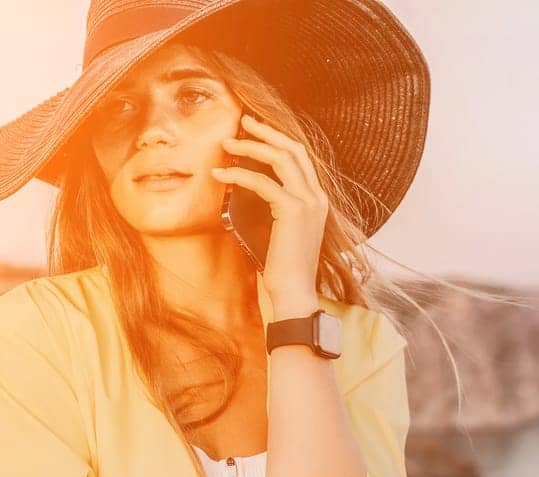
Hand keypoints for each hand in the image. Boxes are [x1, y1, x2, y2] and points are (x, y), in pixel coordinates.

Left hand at [212, 113, 325, 313]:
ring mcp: (308, 202)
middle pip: (294, 148)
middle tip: (243, 121)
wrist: (294, 293)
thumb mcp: (282, 230)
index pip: (301, 158)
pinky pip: (262, 182)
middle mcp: (317, 197)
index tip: (257, 130)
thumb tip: (250, 185)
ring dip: (251, 147)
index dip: (279, 139)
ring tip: (227, 143)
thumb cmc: (284, 268)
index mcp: (318, 200)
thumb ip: (276, 207)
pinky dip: (239, 174)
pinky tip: (220, 174)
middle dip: (267, 131)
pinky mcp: (292, 211)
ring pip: (280, 158)